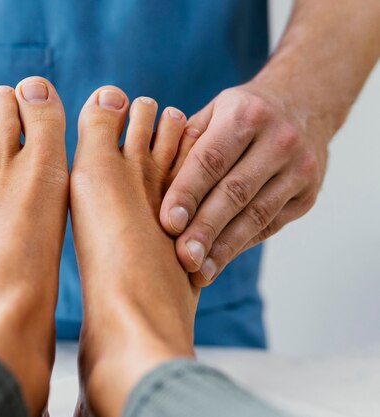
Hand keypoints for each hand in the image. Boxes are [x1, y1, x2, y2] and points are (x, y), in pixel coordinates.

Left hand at [160, 82, 328, 285]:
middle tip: (183, 257)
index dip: (188, 193)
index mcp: (246, 114)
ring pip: (257, 215)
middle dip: (206, 228)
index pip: (211, 160)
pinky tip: (218, 261)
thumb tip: (148, 176)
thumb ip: (185, 141)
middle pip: (236, 192)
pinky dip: (241, 245)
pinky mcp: (308, 195)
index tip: (169, 223)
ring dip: (225, 247)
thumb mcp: (214, 111)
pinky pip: (269, 225)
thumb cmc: (241, 113)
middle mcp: (279, 140)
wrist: (305, 104)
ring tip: (198, 271)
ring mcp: (299, 169)